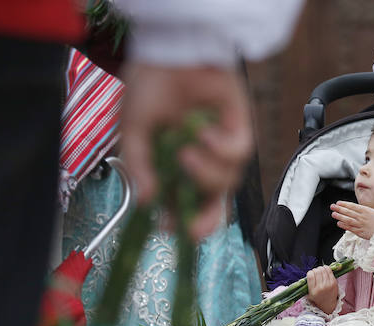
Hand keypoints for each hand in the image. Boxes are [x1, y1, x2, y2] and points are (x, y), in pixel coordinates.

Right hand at [120, 63, 252, 238]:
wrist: (170, 50)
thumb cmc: (151, 85)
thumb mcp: (133, 129)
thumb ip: (139, 165)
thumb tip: (144, 200)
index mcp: (176, 166)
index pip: (186, 205)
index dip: (182, 223)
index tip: (168, 228)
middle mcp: (202, 161)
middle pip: (214, 205)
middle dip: (206, 221)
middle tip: (193, 227)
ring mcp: (222, 147)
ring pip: (225, 182)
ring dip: (205, 174)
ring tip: (186, 151)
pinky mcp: (240, 130)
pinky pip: (238, 155)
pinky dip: (221, 150)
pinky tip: (204, 133)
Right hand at [306, 266, 338, 314]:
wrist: (328, 305)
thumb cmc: (318, 298)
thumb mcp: (309, 294)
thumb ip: (307, 285)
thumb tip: (309, 273)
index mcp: (313, 291)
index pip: (310, 276)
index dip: (310, 272)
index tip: (311, 274)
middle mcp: (321, 287)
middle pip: (317, 271)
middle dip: (315, 270)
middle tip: (316, 272)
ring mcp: (328, 285)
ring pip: (323, 270)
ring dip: (320, 268)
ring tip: (320, 270)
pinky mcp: (334, 282)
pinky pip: (329, 271)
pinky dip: (326, 268)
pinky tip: (325, 269)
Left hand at [331, 193, 373, 239]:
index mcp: (367, 211)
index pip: (353, 206)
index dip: (345, 204)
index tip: (338, 203)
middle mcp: (362, 217)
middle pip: (349, 212)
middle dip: (339, 209)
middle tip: (332, 206)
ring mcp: (360, 225)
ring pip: (348, 220)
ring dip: (340, 217)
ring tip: (333, 214)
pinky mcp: (360, 232)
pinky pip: (350, 228)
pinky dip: (344, 226)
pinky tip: (339, 223)